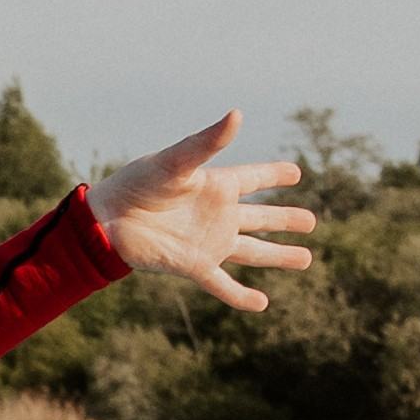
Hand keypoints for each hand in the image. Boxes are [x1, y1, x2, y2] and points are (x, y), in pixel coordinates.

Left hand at [88, 116, 316, 308]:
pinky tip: (262, 304)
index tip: (296, 173)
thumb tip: (237, 115)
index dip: (274, 175)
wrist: (107, 219)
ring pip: (253, 252)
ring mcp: (208, 242)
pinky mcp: (194, 265)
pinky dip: (241, 296)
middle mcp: (217, 215)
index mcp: (216, 185)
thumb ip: (207, 143)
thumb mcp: (176, 161)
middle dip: (286, 220)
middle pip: (261, 219)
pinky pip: (223, 284)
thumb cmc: (137, 183)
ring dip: (279, 256)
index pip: (254, 179)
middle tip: (312, 221)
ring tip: (307, 259)